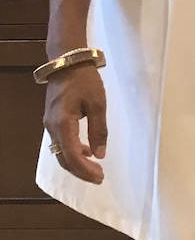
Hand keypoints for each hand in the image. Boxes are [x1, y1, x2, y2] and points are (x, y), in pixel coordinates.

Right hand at [43, 65, 107, 183]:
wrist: (67, 62)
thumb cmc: (84, 80)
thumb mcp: (97, 104)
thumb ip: (98, 130)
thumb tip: (100, 154)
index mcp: (63, 124)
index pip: (72, 156)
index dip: (86, 170)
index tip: (100, 177)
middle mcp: (52, 128)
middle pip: (64, 159)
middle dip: (81, 171)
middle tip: (99, 177)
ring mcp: (50, 124)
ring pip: (60, 153)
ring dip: (76, 163)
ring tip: (94, 168)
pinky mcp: (52, 120)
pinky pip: (60, 143)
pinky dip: (72, 151)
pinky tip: (86, 151)